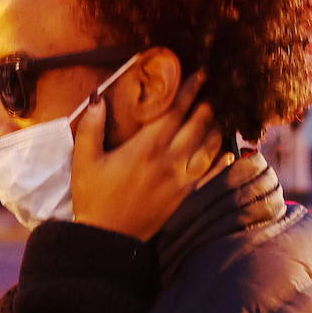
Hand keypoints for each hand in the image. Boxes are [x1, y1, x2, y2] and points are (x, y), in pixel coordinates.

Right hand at [71, 72, 228, 241]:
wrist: (109, 238)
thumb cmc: (94, 197)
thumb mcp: (84, 161)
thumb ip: (91, 127)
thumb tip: (97, 98)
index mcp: (146, 147)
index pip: (175, 111)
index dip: (189, 91)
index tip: (200, 74)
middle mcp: (170, 160)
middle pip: (197, 126)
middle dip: (206, 105)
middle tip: (213, 89)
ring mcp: (181, 179)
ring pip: (209, 148)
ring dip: (216, 129)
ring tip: (219, 115)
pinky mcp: (186, 195)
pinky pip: (210, 174)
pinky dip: (221, 161)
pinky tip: (227, 153)